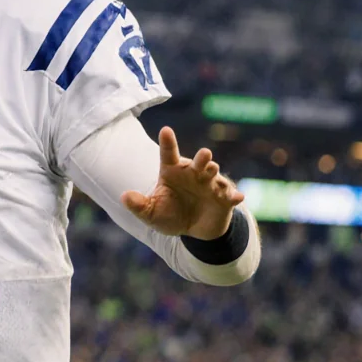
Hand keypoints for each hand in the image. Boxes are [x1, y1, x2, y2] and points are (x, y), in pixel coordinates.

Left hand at [120, 127, 245, 239]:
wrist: (194, 231)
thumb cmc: (170, 214)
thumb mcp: (151, 213)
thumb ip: (139, 205)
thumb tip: (124, 196)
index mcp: (172, 171)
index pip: (168, 154)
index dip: (168, 142)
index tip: (165, 130)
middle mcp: (193, 173)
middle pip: (198, 161)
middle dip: (201, 157)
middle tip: (204, 154)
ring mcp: (210, 184)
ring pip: (213, 174)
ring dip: (213, 171)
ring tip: (212, 169)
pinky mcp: (225, 198)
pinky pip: (230, 195)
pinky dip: (234, 195)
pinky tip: (237, 197)